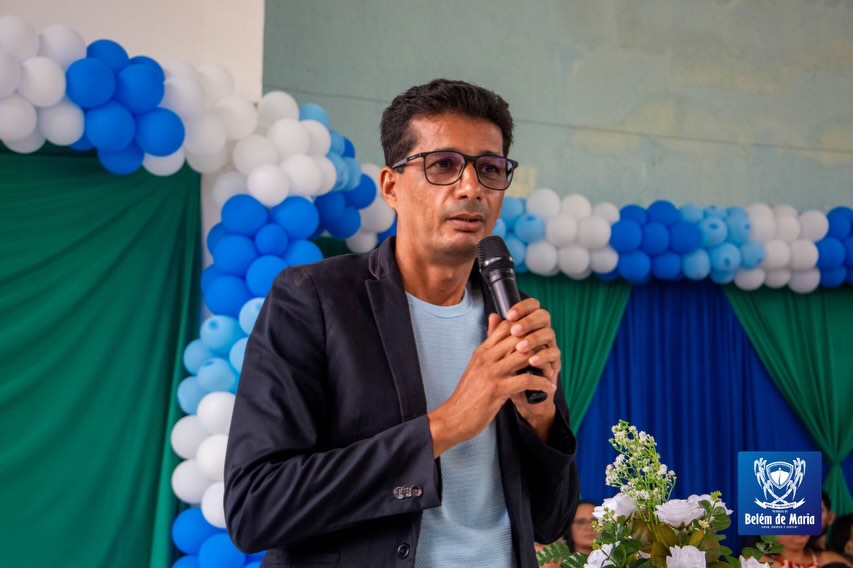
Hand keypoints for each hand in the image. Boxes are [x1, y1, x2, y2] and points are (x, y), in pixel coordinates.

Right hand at [427, 304, 556, 456]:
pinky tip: (549, 387)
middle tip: (549, 353)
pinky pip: (526, 379)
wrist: (453, 418)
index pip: (505, 327)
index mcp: (482, 352)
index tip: (536, 339)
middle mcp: (486, 358)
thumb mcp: (476, 368)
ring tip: (551, 369)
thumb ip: (489, 353)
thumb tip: (496, 336)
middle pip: (518, 337)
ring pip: (524, 355)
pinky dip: (542, 382)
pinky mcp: (497, 389)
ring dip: (542, 362)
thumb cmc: (467, 395)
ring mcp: (492, 373)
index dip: (524, 329)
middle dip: (537, 343)